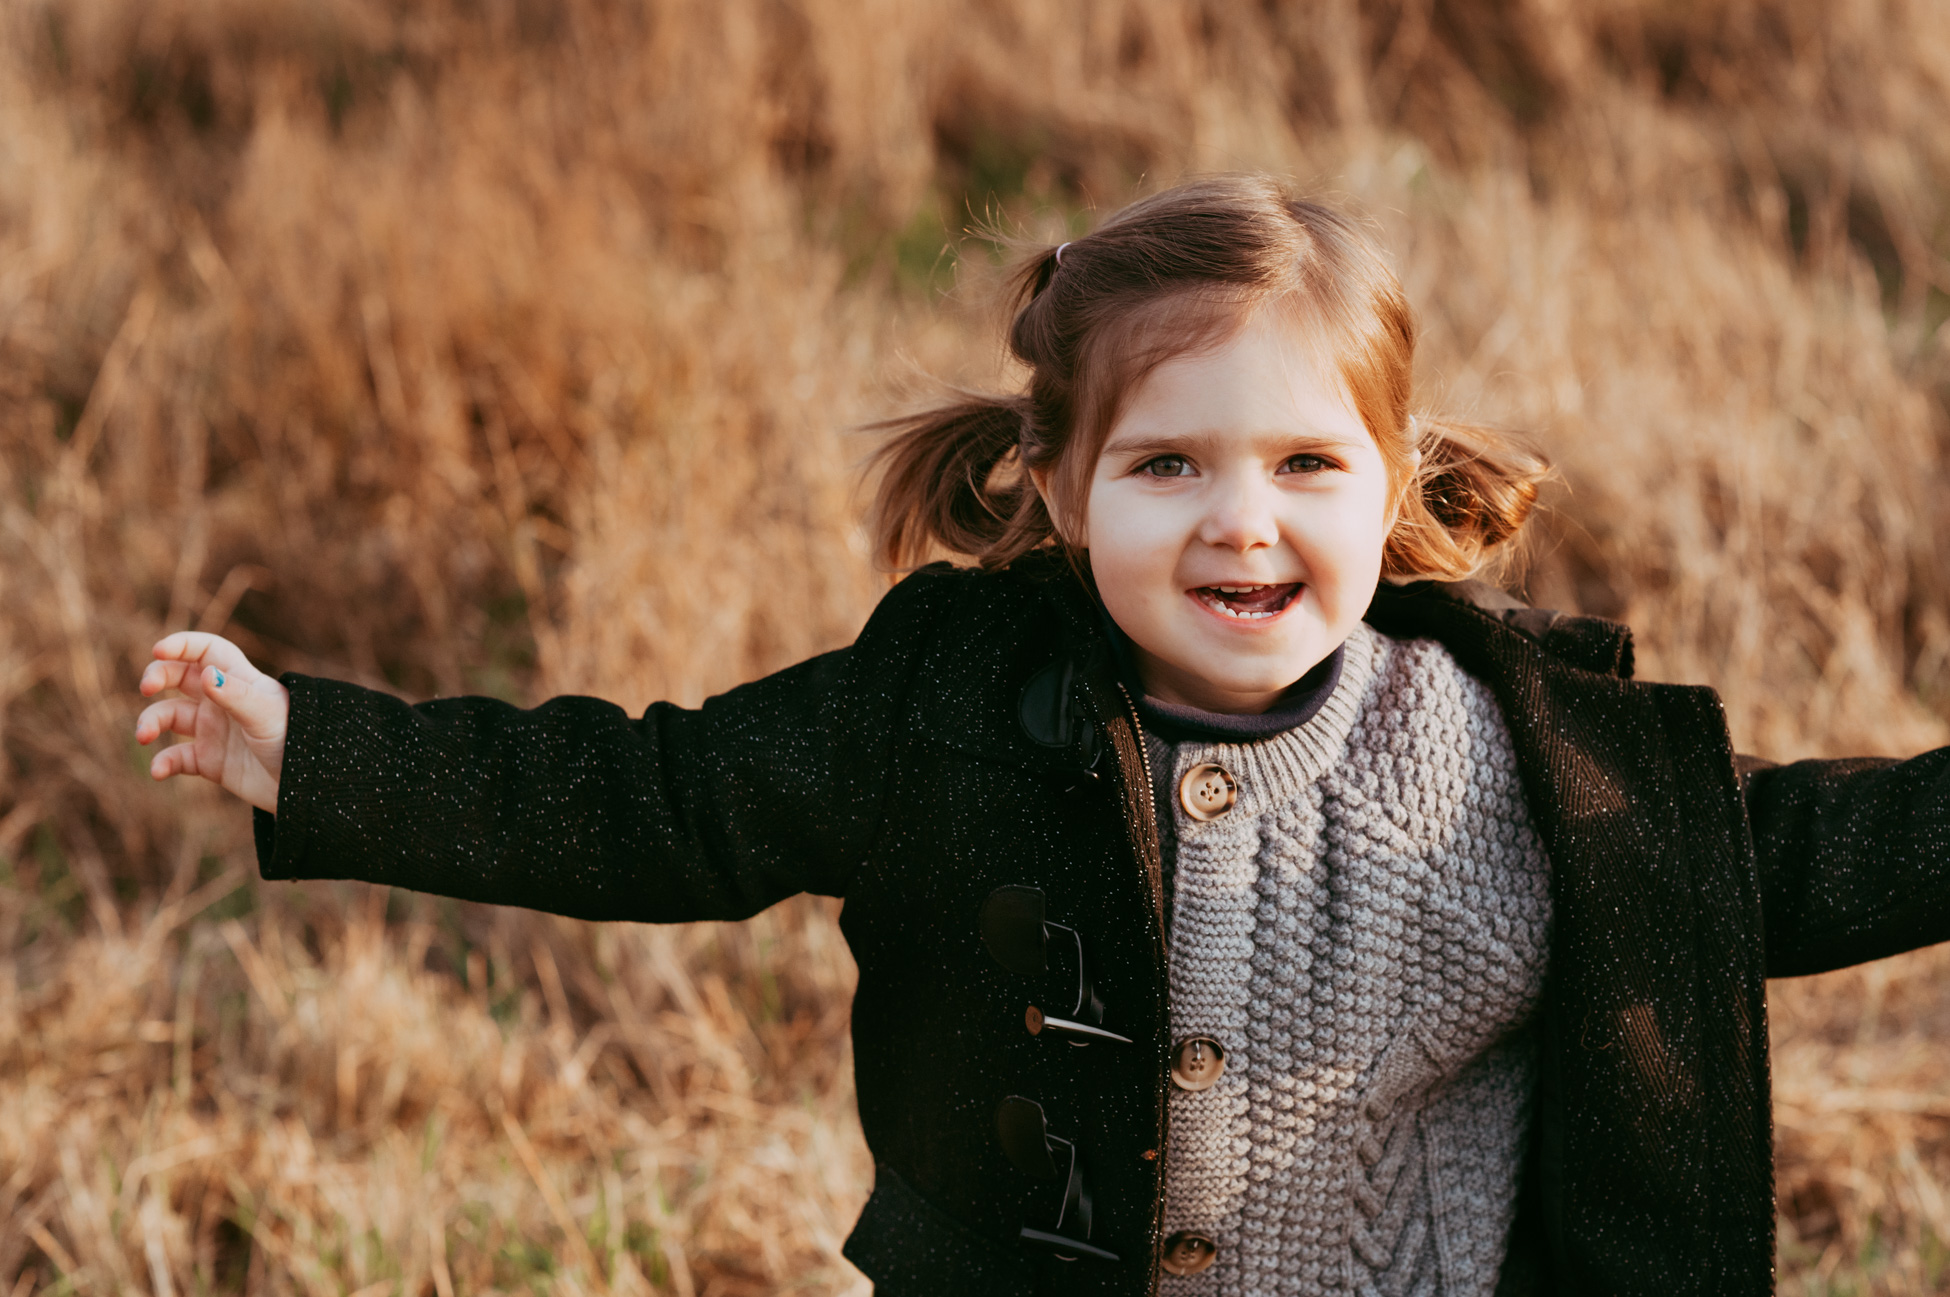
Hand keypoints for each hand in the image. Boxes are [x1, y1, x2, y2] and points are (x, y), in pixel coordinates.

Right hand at [136, 633, 288, 813]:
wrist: (311, 787)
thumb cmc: (297, 740)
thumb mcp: (266, 713)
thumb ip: (236, 695)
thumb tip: (207, 674)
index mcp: (240, 680)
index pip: (206, 650)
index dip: (182, 644)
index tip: (159, 650)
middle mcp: (222, 701)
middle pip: (179, 676)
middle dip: (157, 677)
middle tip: (146, 688)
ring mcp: (214, 731)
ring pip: (169, 716)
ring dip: (151, 722)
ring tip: (144, 736)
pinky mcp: (210, 762)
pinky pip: (176, 758)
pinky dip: (163, 763)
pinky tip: (160, 771)